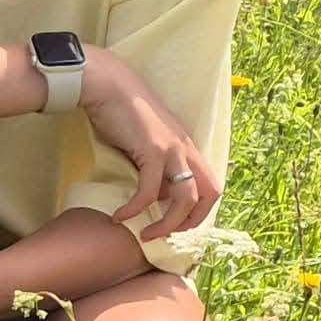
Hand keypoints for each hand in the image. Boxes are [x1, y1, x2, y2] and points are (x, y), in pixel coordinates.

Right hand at [78, 46, 222, 246]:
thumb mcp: (147, 143)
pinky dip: (135, 208)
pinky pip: (149, 190)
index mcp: (188, 148)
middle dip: (191, 222)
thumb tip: (156, 195)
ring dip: (166, 223)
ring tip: (145, 234)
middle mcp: (186, 149)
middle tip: (166, 235)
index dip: (201, 212)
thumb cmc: (122, 114)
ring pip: (185, 198)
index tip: (178, 225)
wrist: (108, 85)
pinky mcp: (152, 149)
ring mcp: (172, 149)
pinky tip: (120, 215)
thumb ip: (157, 165)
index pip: (213, 186)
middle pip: (209, 195)